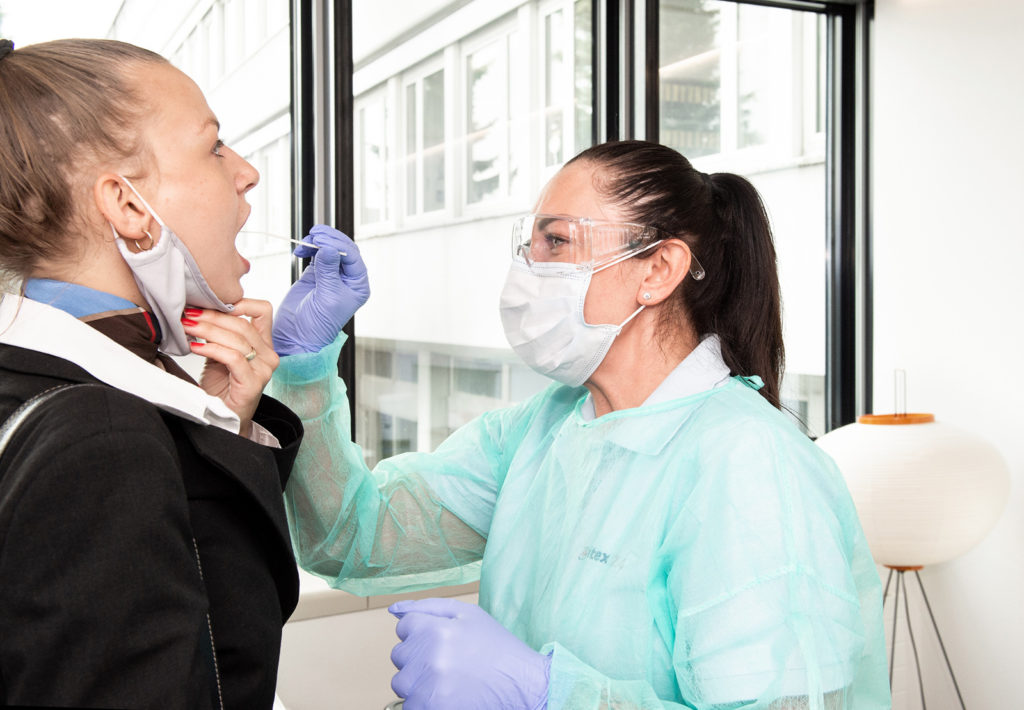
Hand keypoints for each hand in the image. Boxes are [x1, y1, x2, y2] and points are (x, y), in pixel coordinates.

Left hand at [179, 299, 278, 436]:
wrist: (223, 418)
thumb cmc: (222, 387)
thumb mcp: (221, 354)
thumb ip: (220, 335)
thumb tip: (199, 310)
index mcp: (264, 345)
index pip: (263, 311)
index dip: (241, 302)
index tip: (213, 302)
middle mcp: (268, 356)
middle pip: (243, 324)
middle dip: (212, 316)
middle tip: (189, 315)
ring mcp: (263, 370)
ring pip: (237, 339)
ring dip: (207, 330)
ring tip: (187, 327)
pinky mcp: (252, 383)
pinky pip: (233, 358)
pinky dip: (211, 349)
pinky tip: (195, 347)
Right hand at [272, 224, 368, 354]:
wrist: (298, 336)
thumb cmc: (318, 325)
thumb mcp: (327, 297)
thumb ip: (328, 271)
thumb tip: (329, 248)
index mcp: (358, 285)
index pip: (353, 257)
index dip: (338, 246)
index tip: (323, 241)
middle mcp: (348, 279)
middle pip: (342, 249)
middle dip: (329, 240)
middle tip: (315, 235)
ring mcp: (332, 275)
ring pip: (329, 249)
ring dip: (318, 242)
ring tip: (306, 242)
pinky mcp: (317, 274)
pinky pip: (317, 254)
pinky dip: (309, 248)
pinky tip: (302, 250)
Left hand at [389, 598, 549, 709]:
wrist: (522, 685)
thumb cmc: (497, 648)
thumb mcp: (468, 615)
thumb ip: (428, 607)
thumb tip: (394, 609)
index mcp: (436, 629)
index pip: (404, 626)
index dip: (423, 632)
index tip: (441, 640)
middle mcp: (428, 658)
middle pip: (400, 654)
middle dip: (419, 655)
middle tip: (448, 660)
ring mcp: (428, 687)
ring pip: (402, 681)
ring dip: (418, 680)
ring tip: (447, 678)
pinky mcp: (431, 709)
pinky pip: (409, 705)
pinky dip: (423, 701)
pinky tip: (445, 694)